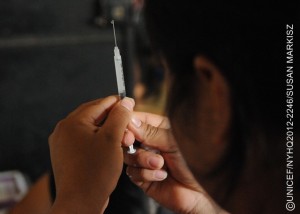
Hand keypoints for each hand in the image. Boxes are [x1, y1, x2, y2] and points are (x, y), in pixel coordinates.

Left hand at [49, 96, 134, 213]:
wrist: (79, 203)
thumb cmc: (95, 172)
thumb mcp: (112, 139)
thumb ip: (120, 117)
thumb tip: (126, 102)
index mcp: (72, 123)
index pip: (99, 104)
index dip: (117, 103)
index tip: (129, 104)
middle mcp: (63, 131)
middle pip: (93, 116)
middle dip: (112, 119)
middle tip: (127, 124)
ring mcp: (63, 144)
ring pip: (90, 129)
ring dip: (107, 131)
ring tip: (121, 138)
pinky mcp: (66, 156)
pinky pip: (85, 141)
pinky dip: (99, 141)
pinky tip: (110, 147)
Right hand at [124, 112, 227, 213]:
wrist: (202, 191)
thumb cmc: (195, 161)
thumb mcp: (174, 142)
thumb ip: (151, 132)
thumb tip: (130, 121)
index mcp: (158, 128)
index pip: (136, 120)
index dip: (126, 124)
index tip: (126, 129)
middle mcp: (150, 143)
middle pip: (126, 138)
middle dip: (129, 142)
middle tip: (131, 142)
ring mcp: (145, 160)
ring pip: (128, 156)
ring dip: (143, 160)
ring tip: (160, 163)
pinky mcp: (143, 178)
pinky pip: (133, 173)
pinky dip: (147, 174)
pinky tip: (162, 175)